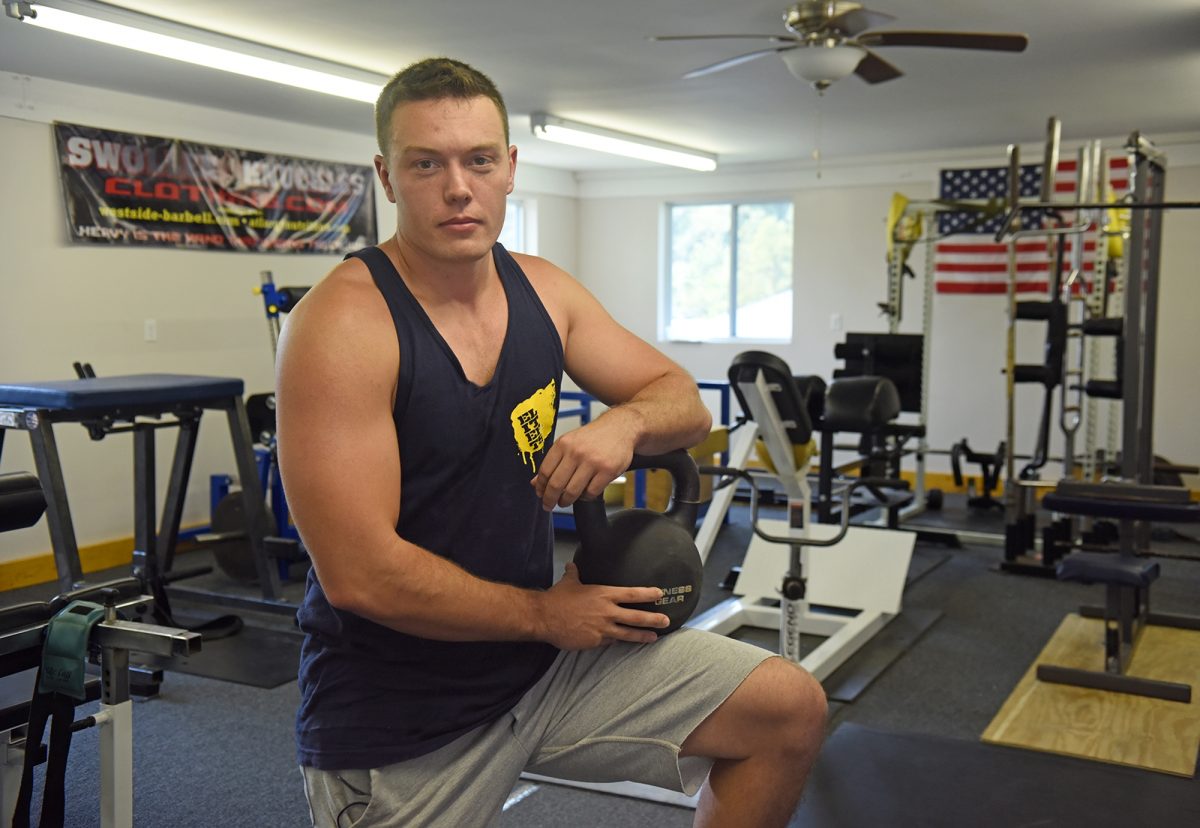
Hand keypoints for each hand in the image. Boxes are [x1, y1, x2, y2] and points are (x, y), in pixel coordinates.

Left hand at [531, 416, 633, 510]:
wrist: (620, 427)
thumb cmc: (593, 437)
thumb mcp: (569, 443)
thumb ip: (553, 462)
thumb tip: (535, 482)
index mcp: (563, 444)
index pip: (545, 471)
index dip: (540, 487)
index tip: (540, 494)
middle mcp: (576, 452)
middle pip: (556, 484)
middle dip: (550, 499)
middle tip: (549, 505)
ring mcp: (593, 462)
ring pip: (572, 491)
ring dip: (566, 501)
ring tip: (565, 501)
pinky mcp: (607, 471)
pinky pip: (591, 492)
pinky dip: (585, 497)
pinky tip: (584, 493)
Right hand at [534, 562, 669, 649]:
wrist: (544, 617)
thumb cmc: (557, 598)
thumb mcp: (569, 582)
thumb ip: (574, 573)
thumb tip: (572, 565)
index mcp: (604, 594)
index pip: (632, 594)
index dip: (647, 593)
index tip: (660, 593)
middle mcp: (607, 612)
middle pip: (636, 616)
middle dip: (653, 618)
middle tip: (666, 620)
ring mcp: (602, 629)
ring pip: (627, 634)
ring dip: (642, 636)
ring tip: (653, 637)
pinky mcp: (594, 642)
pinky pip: (608, 642)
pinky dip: (613, 641)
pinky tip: (618, 643)